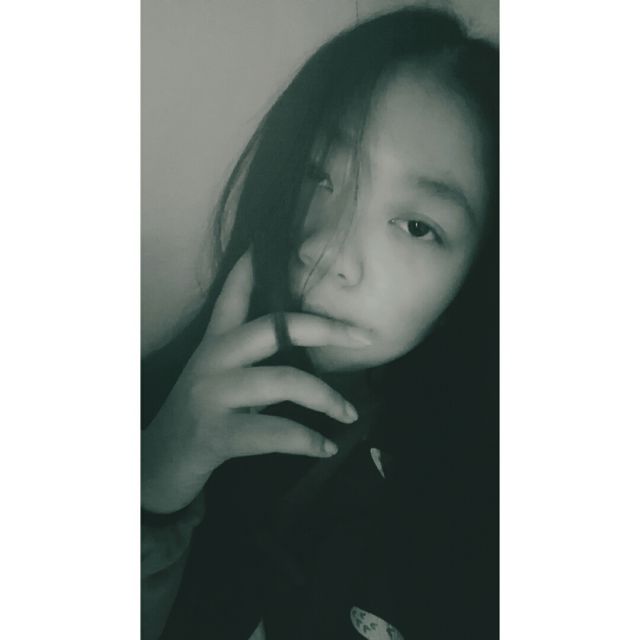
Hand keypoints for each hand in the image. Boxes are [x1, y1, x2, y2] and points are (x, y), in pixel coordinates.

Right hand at [141, 251, 371, 512]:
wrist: (157, 464)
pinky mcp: (216, 434)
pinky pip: (276, 433)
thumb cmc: (199, 416)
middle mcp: (212, 359)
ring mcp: (212, 395)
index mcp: (215, 342)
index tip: (271, 238)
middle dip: (326, 329)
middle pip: (275, 327)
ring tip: (350, 414)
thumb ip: (250, 356)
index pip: (234, 293)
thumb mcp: (220, 376)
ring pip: (285, 382)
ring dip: (328, 399)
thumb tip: (302, 341)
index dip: (252, 265)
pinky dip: (310, 441)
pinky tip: (328, 448)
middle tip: (365, 336)